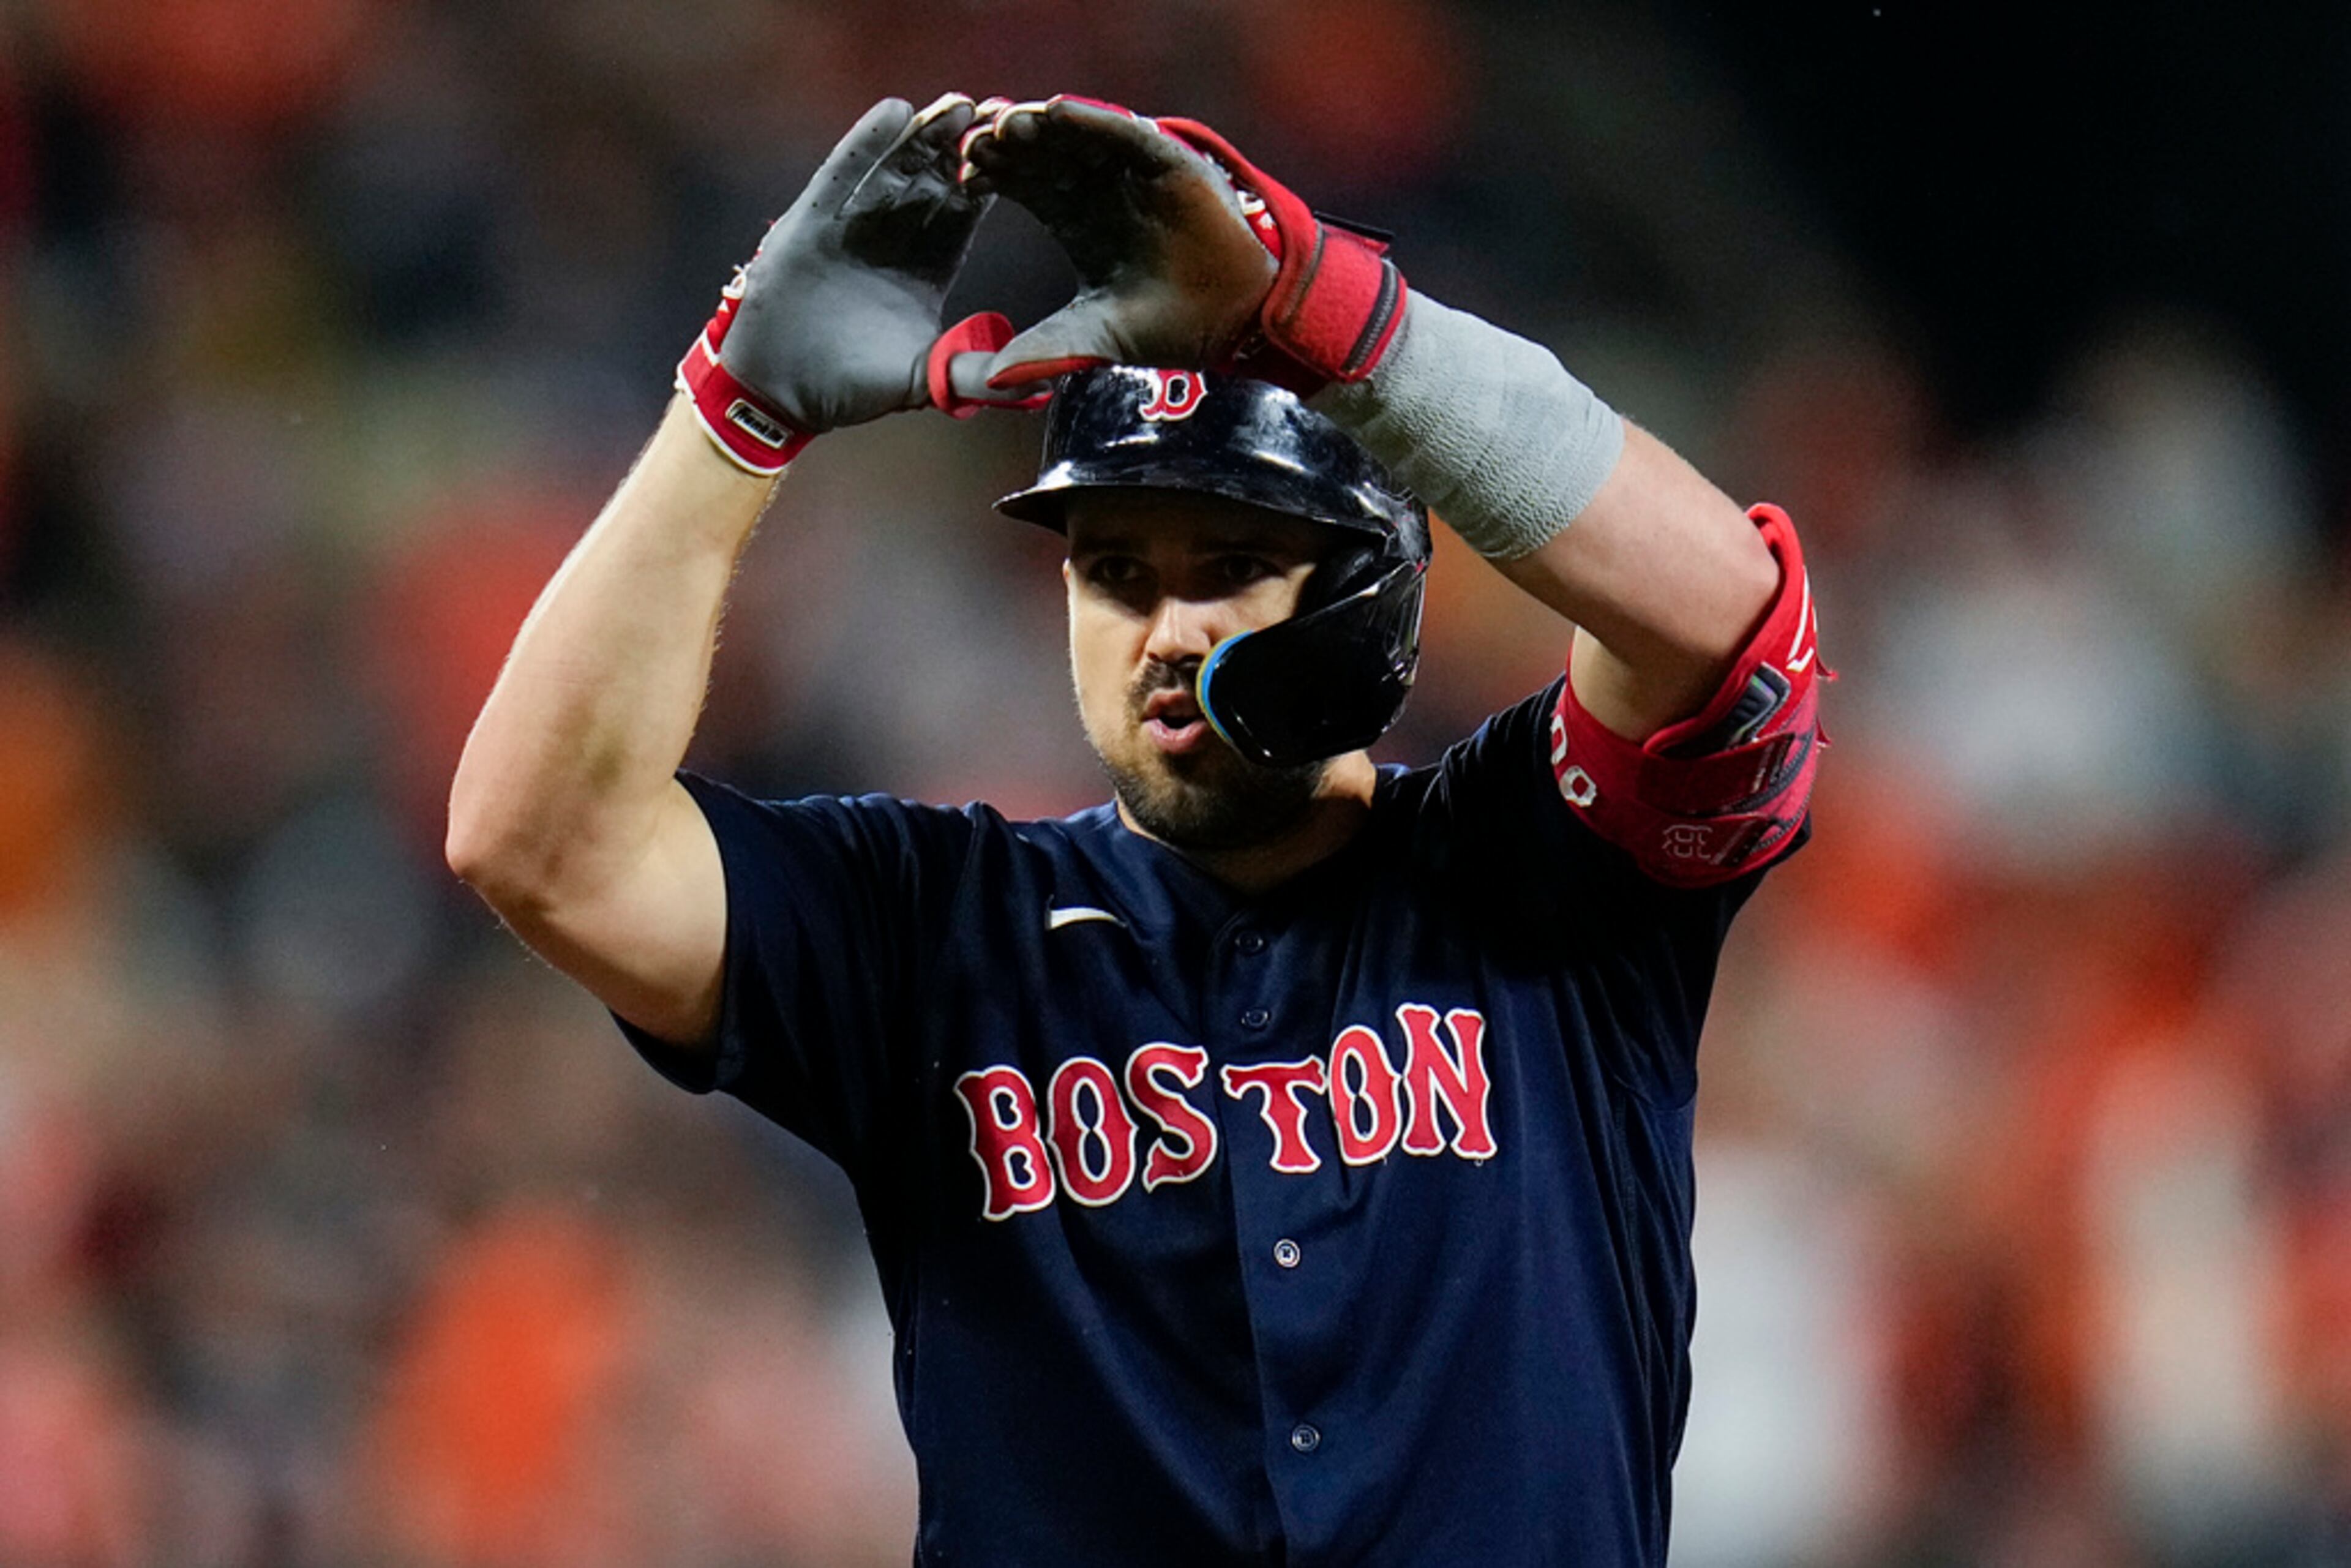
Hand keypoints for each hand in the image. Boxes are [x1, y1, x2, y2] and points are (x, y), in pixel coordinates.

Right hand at [678, 94, 1040, 472]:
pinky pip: (844, 171)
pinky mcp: (814, 216)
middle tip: (1005, 115)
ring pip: (896, 166)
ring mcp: (853, 220)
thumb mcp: (926, 379)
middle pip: (937, 178)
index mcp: (929, 266)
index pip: (967, 213)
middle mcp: (895, 235)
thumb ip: (976, 374)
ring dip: (926, 136)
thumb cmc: (852, 387)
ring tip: (961, 107)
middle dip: (967, 147)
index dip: (993, 185)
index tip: (1029, 158)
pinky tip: (895, 113)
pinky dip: (867, 143)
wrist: (780, 391)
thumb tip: (1038, 388)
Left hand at [960, 97, 1406, 395]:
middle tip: (973, 142)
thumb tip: (987, 382)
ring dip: (1040, 125)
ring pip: (1074, 134)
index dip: (990, 178)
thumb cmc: (1166, 324)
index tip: (961, 182)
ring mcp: (1128, 169)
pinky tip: (1057, 112)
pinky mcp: (1163, 160)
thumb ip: (1042, 350)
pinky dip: (1091, 119)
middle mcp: (1095, 184)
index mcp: (1071, 216)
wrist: (1232, 319)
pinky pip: (1122, 131)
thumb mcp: (1092, 335)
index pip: (1020, 184)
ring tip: (1008, 124)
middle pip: (1039, 151)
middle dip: (1005, 144)